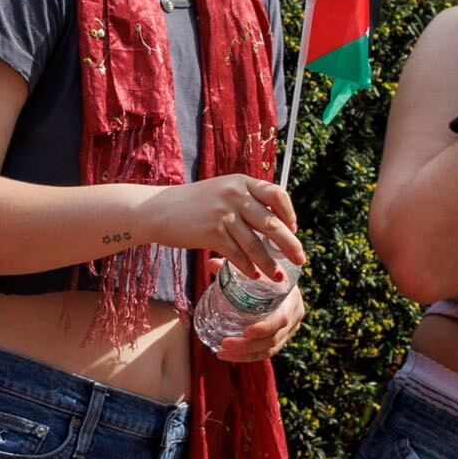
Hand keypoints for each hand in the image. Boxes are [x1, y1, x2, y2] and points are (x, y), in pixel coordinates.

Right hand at [140, 176, 304, 281]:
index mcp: (241, 182)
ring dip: (269, 264)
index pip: (277, 194)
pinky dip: (248, 267)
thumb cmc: (190, 204)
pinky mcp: (211, 233)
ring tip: (279, 276)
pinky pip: (237, 255)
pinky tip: (253, 275)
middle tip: (301, 259)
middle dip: (289, 245)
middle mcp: (235, 195)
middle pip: (272, 223)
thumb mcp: (221, 191)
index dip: (289, 214)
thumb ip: (244, 200)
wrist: (156, 209)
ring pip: (255, 244)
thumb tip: (272, 223)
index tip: (293, 229)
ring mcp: (224, 214)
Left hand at [215, 274, 305, 362]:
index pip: (281, 319)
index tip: (246, 331)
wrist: (284, 279)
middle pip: (273, 339)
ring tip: (221, 353)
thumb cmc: (268, 272)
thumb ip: (234, 267)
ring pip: (269, 349)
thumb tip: (212, 263)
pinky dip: (248, 356)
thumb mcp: (256, 268)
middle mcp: (294, 317)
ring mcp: (289, 330)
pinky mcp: (282, 338)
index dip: (265, 328)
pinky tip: (230, 355)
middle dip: (248, 346)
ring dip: (245, 354)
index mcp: (291, 299)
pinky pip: (267, 352)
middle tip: (224, 345)